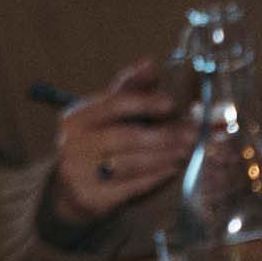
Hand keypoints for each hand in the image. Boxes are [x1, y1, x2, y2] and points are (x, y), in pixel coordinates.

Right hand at [41, 57, 187, 228]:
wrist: (69, 193)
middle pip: (125, 136)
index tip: (171, 103)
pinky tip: (172, 171)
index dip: (144, 102)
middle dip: (163, 135)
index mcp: (76, 118)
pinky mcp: (91, 198)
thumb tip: (150, 63)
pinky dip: (154, 178)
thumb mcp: (104, 116)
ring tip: (186, 151)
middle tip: (192, 134)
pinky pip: (130, 187)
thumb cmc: (95, 146)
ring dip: (163, 156)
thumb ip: (127, 91)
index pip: (113, 105)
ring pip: (129, 163)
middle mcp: (73, 143)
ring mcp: (79, 172)